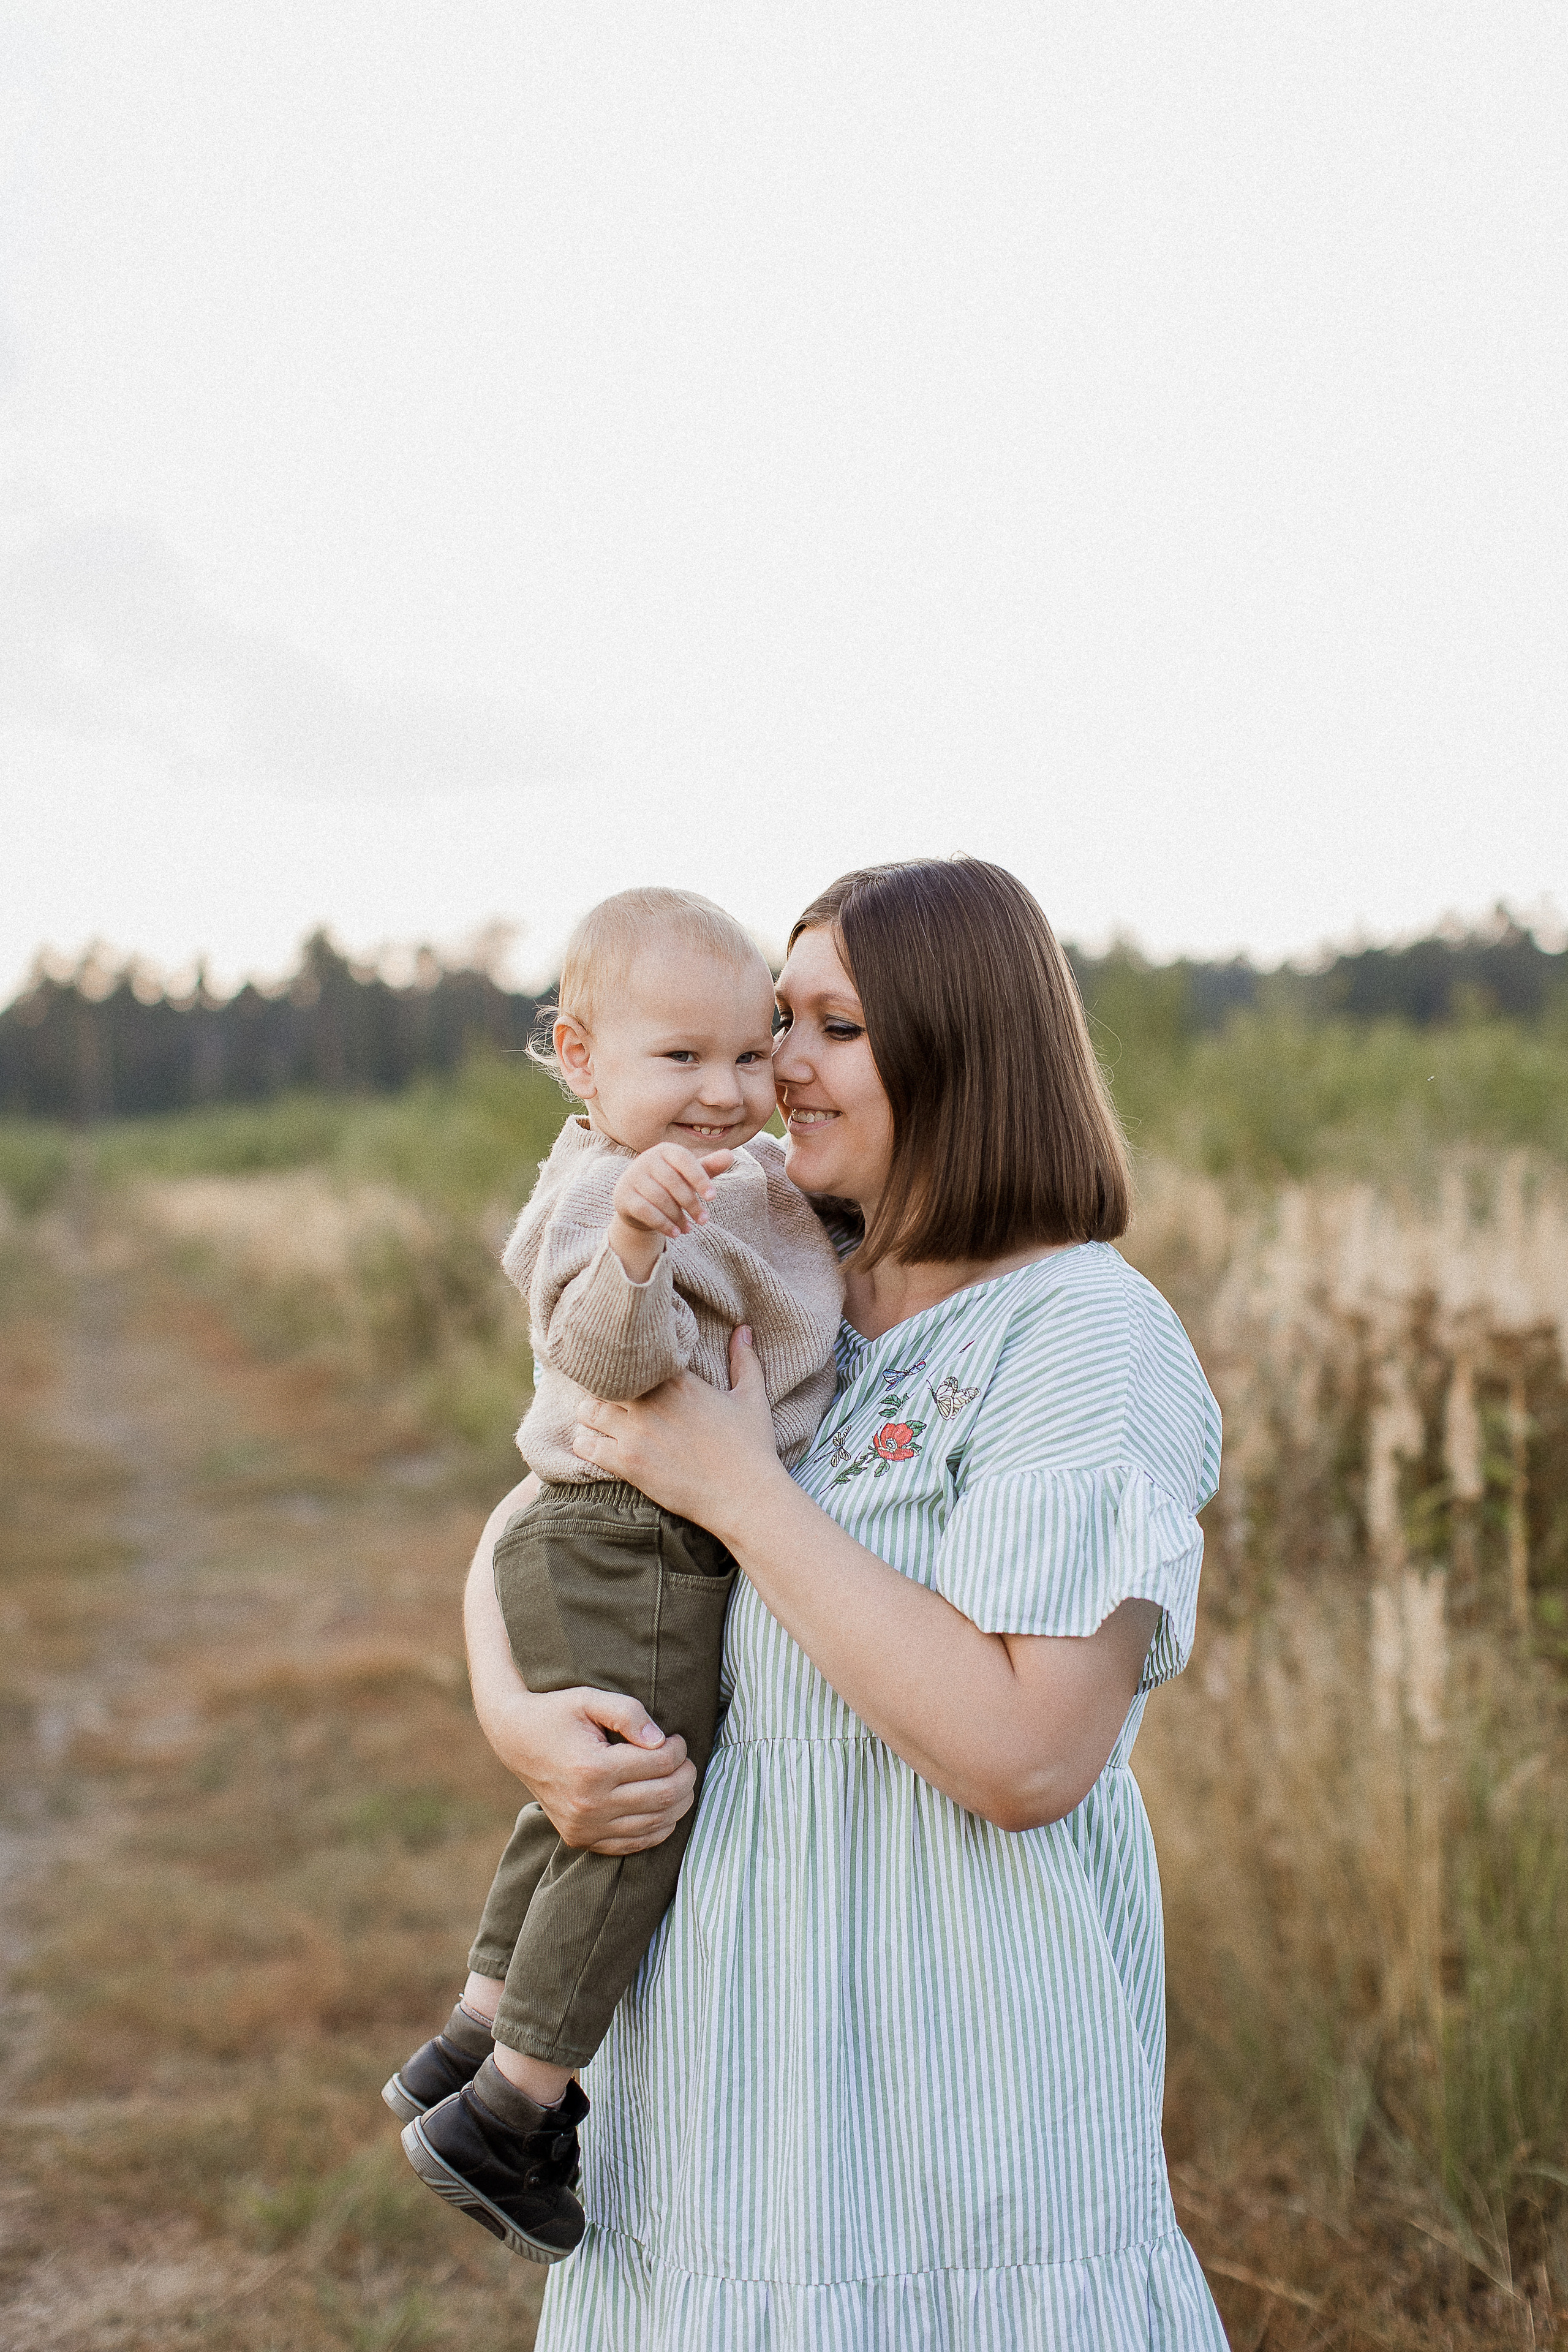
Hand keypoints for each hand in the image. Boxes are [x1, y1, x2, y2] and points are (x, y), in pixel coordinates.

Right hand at [486, 1683, 696, 1854]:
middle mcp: (589, 1805)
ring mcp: (584, 1828)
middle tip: (685, 1759)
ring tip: (679, 1779)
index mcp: (592, 1769)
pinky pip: (634, 1844)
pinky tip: (663, 1807)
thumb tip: (661, 1740)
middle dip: (686, 1775)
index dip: (678, 1749)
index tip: (676, 1738)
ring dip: (679, 1802)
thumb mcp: (589, 1699)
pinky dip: (658, 1828)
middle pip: (664, 1796)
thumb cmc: (556, 1714)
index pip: (660, 1764)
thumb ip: (628, 1713)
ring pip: (656, 1824)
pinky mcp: (581, 1839)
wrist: (515, 1739)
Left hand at [572, 1325, 787, 1538]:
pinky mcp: (628, 1463)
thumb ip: (744, 1361)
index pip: (635, 1357)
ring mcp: (636, 1432)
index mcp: (678, 1380)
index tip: (627, 1370)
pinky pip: (586, 1446)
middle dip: (603, 1387)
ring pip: (589, 1410)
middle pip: (605, 1381)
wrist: (744, 1496)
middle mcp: (651, 1401)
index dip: (628, 1363)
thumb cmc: (750, 1448)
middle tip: (606, 1396)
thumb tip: (744, 1329)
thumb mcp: (751, 1398)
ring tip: (597, 1419)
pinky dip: (584, 1445)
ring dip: (590, 1414)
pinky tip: (592, 1446)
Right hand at [612, 1144, 732, 1243]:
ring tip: (689, 1229)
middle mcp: (646, 1159)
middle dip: (691, 1204)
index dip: (700, 1178)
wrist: (637, 1203)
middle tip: (704, 1220)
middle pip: (673, 1182)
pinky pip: (646, 1211)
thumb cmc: (670, 1185)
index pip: (685, 1160)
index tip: (713, 1197)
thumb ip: (709, 1167)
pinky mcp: (623, 1196)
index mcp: (665, 1150)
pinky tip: (675, 1233)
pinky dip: (663, 1224)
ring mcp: (632, 1177)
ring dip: (678, 1217)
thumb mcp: (690, 1176)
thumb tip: (730, 1156)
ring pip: (660, 1198)